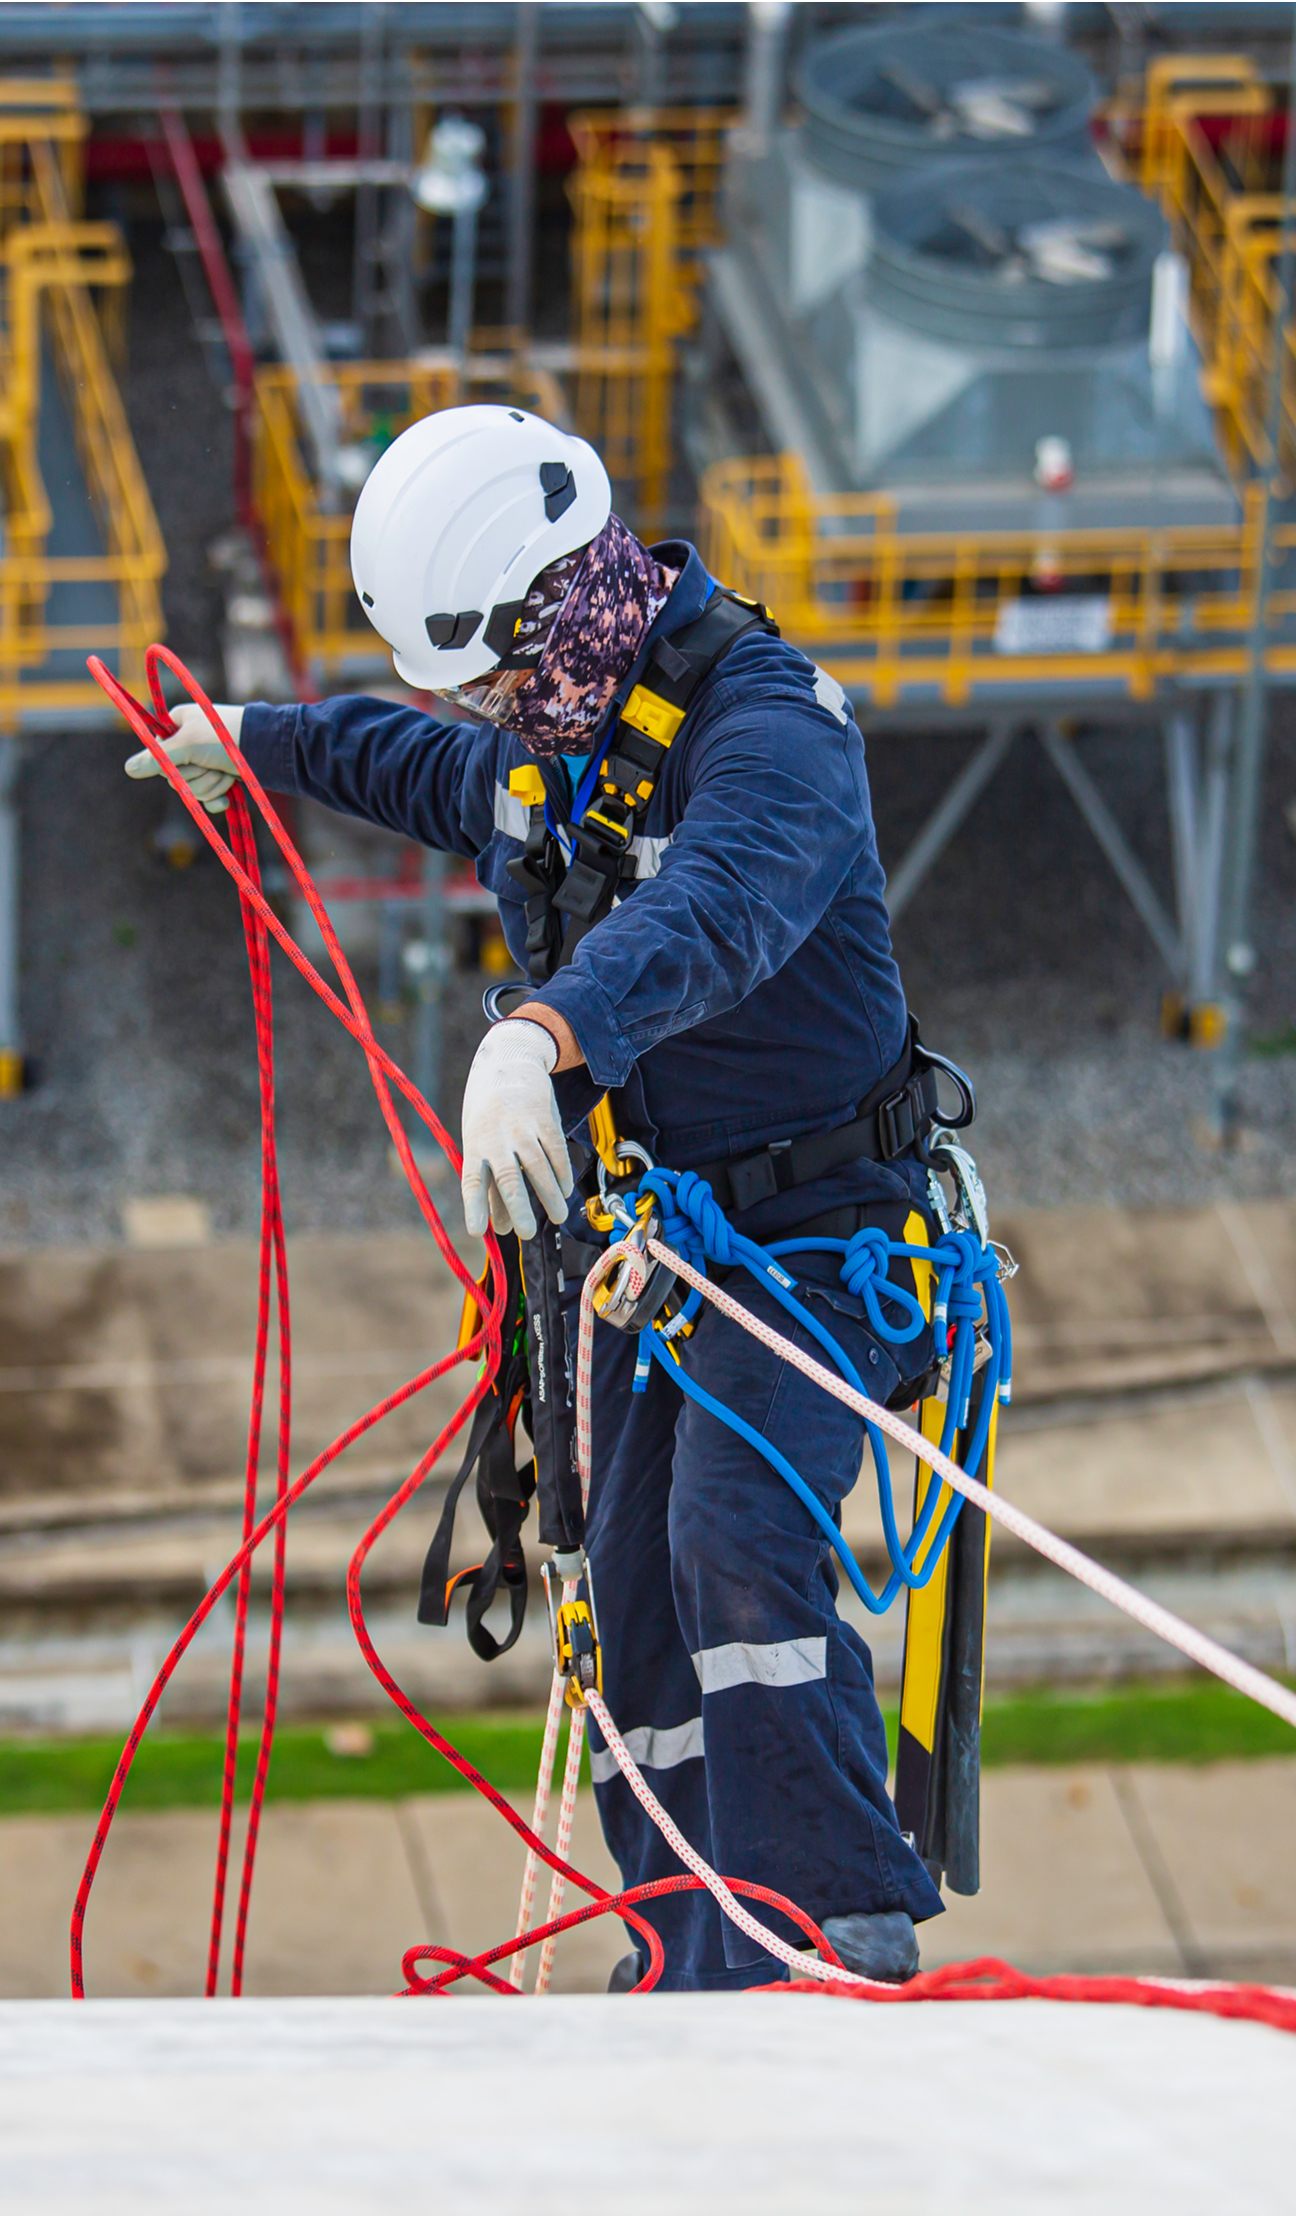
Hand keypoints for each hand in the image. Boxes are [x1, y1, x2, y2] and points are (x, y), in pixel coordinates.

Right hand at [124, 701, 244, 814]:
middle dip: (195, 776)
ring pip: (192, 788)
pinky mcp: (221, 778)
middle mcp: (190, 742)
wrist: (268, 750)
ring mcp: (206, 761)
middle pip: (174, 776)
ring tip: (226, 773)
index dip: (170, 763)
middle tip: (211, 763)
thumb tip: (128, 769)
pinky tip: (227, 797)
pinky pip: (207, 799)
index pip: (157, 754)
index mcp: (178, 725)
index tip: (183, 757)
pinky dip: (217, 799)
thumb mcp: (187, 745)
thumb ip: (157, 759)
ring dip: (211, 784)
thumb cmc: (225, 738)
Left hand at [460, 1019, 573, 1241]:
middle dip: (518, 1207)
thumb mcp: (481, 1141)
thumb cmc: (489, 1111)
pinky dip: (562, 1173)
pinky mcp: (544, 1118)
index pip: (472, 1180)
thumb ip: (491, 1184)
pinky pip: (556, 1151)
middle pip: (508, 1178)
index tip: (477, 1231)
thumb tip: (500, 1227)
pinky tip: (566, 1190)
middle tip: (525, 1233)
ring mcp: (521, 1126)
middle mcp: (496, 1136)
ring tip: (558, 1217)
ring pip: (538, 1167)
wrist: (508, 1060)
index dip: (474, 1206)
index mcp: (475, 1144)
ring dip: (550, 1195)